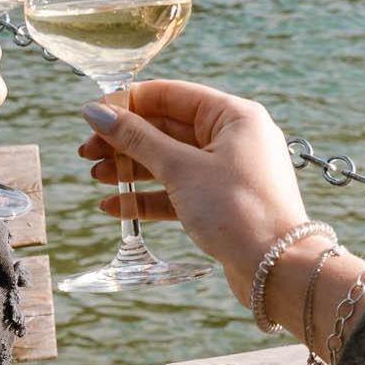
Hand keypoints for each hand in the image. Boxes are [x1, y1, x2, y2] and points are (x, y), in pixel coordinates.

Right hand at [77, 79, 310, 305]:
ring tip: (97, 177)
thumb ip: (136, 139)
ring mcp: (228, 173)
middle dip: (125, 140)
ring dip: (131, 169)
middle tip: (87, 151)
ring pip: (169, 162)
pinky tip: (115, 206)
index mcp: (234, 116)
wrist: (278, 269)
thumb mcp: (181, 169)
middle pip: (166, 129)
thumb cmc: (238, 210)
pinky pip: (177, 192)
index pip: (170, 95)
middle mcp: (234, 139)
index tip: (91, 115)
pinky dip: (148, 197)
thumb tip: (96, 112)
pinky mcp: (221, 204)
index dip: (127, 103)